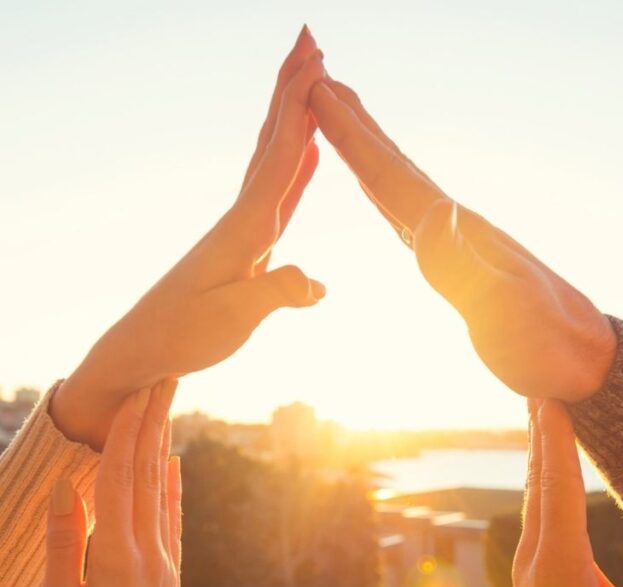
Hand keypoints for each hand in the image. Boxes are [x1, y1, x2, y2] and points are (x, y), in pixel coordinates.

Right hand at [39, 380, 180, 586]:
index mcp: (115, 559)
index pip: (118, 481)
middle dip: (152, 422)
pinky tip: (172, 465)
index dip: (124, 433)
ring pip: (161, 492)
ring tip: (167, 406)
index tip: (133, 391)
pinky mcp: (169, 577)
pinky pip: (171, 520)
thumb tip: (64, 488)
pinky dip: (171, 488)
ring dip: (162, 444)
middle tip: (163, 376)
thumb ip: (63, 544)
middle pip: (148, 475)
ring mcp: (164, 564)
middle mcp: (148, 553)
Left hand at [52, 26, 326, 451]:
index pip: (278, 158)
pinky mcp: (246, 246)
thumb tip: (318, 283)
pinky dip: (295, 168)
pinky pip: (277, 193)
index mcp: (244, 228)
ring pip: (273, 159)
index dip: (300, 111)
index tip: (319, 65)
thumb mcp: (234, 319)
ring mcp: (243, 229)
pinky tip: (306, 155)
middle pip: (272, 140)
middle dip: (293, 90)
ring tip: (312, 84)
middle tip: (313, 42)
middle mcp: (243, 217)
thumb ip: (276, 293)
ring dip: (294, 119)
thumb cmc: (185, 336)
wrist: (146, 350)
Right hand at [310, 78, 616, 400]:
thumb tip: (435, 212)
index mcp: (460, 231)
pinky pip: (410, 218)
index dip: (353, 138)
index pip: (394, 177)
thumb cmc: (546, 342)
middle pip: (396, 168)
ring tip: (343, 123)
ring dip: (369, 154)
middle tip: (318, 80)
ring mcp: (461, 243)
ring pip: (402, 187)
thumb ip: (464, 264)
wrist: (583, 362)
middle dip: (356, 127)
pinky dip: (387, 196)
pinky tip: (382, 195)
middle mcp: (458, 227)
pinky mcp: (462, 266)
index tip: (316, 92)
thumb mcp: (504, 307)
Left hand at [509, 399, 622, 586]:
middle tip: (538, 392)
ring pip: (533, 502)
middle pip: (537, 483)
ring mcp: (527, 573)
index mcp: (559, 564)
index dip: (555, 439)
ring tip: (542, 425)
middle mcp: (535, 559)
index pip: (557, 486)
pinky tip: (546, 488)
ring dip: (538, 460)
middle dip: (539, 436)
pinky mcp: (530, 586)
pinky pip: (535, 523)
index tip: (549, 398)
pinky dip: (541, 491)